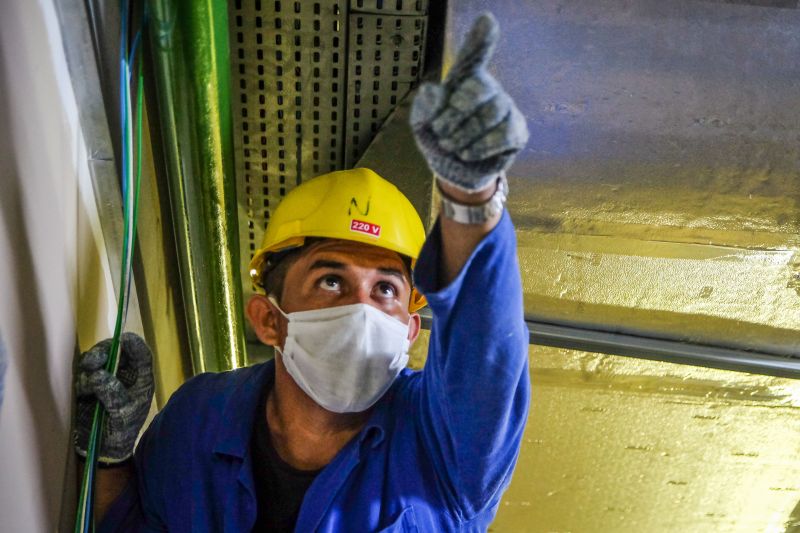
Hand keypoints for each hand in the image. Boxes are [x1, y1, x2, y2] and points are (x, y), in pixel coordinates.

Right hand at [74, 332, 153, 463]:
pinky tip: (83, 393)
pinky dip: (81, 379)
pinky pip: (82, 373)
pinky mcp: (88, 384)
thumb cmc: (122, 430)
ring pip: (96, 359)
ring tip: (87, 388)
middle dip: (103, 352)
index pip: (141, 354)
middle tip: (92, 362)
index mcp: (140, 378)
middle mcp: (124, 373)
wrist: (102, 449)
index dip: (134, 344)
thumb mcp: (122, 413)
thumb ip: (113, 393)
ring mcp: (105, 377)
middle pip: (115, 350)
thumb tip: (97, 375)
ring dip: (90, 367)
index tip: (124, 340)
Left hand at [411, 12, 528, 192]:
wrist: (454, 172)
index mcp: (464, 80)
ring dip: (464, 135)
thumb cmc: (438, 140)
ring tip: (451, 146)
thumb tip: (435, 91)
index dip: (481, 39)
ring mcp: (506, 108)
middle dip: (455, 114)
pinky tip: (466, 153)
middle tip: (441, 132)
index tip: (487, 20)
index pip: (474, 55)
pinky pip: (503, 134)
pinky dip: (480, 147)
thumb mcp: (422, 124)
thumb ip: (425, 106)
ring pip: (490, 114)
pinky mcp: (517, 131)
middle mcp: (489, 89)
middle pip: (478, 89)